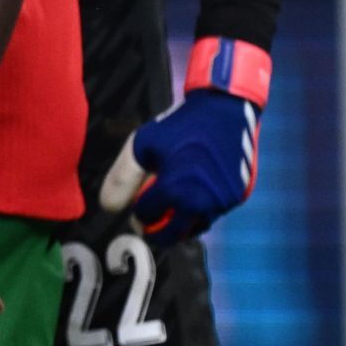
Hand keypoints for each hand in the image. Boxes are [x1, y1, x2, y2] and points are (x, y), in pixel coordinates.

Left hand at [99, 89, 259, 246]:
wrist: (223, 111)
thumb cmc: (179, 127)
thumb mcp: (141, 145)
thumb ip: (121, 179)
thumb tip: (108, 207)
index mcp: (175, 190)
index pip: (147, 217)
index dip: (138, 215)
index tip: (136, 209)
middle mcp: (200, 202)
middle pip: (173, 234)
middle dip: (158, 233)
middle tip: (148, 226)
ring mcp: (221, 201)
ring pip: (195, 225)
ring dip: (181, 223)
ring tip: (170, 209)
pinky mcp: (237, 197)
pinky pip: (214, 213)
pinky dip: (200, 211)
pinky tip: (191, 195)